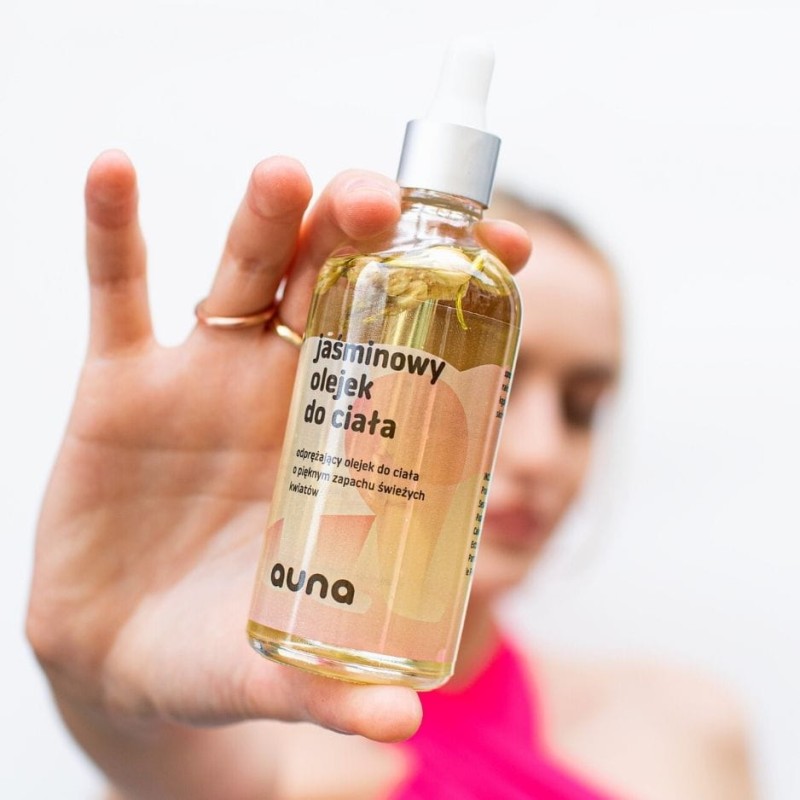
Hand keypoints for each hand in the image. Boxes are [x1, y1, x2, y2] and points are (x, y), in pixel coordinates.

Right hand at [26, 151, 530, 745]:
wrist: (125, 650)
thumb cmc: (220, 645)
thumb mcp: (277, 660)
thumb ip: (332, 687)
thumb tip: (405, 731)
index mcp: (343, 434)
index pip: (411, 340)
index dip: (458, 290)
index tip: (510, 248)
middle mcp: (283, 384)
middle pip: (331, 280)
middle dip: (359, 233)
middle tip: (386, 207)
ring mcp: (203, 375)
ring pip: (242, 272)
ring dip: (266, 217)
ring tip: (286, 176)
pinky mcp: (121, 385)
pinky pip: (114, 288)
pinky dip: (112, 228)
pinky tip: (114, 170)